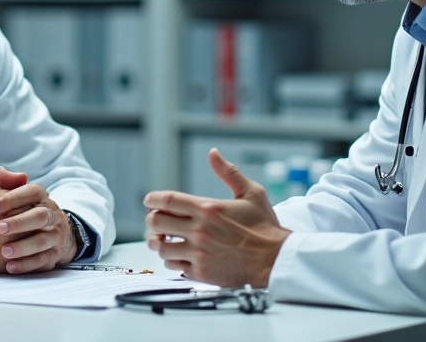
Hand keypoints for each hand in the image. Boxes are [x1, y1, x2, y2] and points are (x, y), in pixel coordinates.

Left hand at [0, 181, 76, 273]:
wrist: (55, 234)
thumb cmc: (27, 212)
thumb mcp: (18, 196)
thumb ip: (7, 183)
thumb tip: (0, 172)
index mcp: (42, 198)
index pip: (32, 192)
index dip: (13, 198)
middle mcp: (52, 215)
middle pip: (40, 216)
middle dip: (19, 222)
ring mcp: (55, 236)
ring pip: (42, 240)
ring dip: (23, 246)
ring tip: (4, 251)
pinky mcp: (54, 255)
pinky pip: (43, 261)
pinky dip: (27, 264)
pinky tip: (10, 267)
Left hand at [144, 148, 290, 287]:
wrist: (276, 260)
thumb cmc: (265, 227)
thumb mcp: (252, 193)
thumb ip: (228, 172)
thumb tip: (213, 153)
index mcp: (207, 208)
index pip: (167, 201)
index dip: (153, 199)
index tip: (149, 201)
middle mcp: (199, 230)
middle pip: (157, 223)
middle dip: (152, 220)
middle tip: (155, 221)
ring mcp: (198, 253)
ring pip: (161, 247)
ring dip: (159, 242)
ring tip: (163, 240)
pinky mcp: (201, 272)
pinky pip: (174, 267)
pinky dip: (172, 261)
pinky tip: (178, 256)